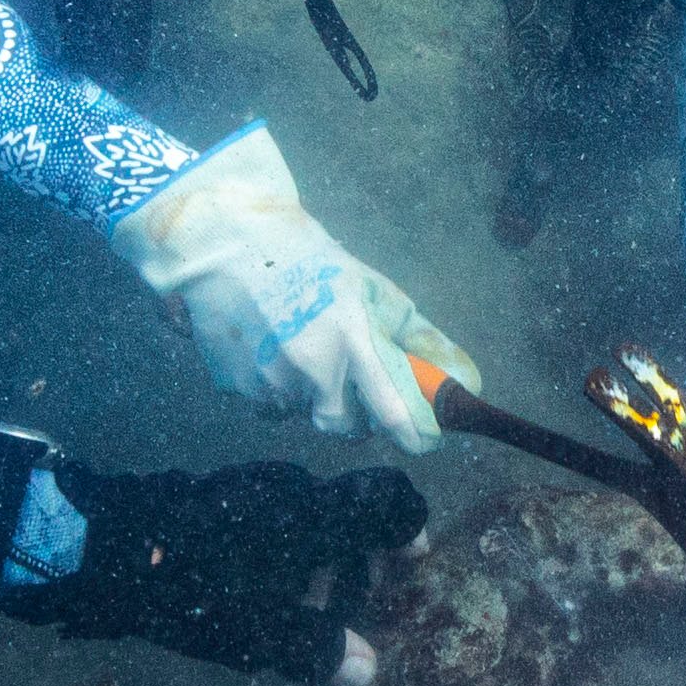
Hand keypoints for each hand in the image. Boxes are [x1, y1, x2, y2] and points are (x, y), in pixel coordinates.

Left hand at [16, 458, 425, 678]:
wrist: (101, 545)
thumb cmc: (195, 590)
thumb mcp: (260, 633)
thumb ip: (318, 651)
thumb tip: (367, 670)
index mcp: (316, 514)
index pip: (387, 498)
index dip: (409, 526)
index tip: (411, 561)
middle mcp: (291, 486)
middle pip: (347, 511)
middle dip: (359, 557)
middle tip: (354, 604)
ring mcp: (250, 482)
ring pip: (306, 513)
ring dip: (318, 557)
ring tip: (299, 608)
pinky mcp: (216, 489)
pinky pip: (271, 513)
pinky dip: (283, 547)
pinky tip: (254, 588)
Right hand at [110, 127, 465, 455]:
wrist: (226, 245)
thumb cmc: (308, 260)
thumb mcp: (368, 287)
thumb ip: (412, 333)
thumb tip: (458, 372)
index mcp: (351, 338)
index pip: (391, 412)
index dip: (411, 434)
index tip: (422, 440)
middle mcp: (311, 367)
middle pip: (342, 426)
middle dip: (351, 416)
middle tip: (349, 386)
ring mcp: (269, 380)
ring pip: (301, 413)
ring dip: (308, 395)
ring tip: (298, 347)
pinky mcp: (236, 385)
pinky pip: (266, 402)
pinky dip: (273, 386)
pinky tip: (267, 346)